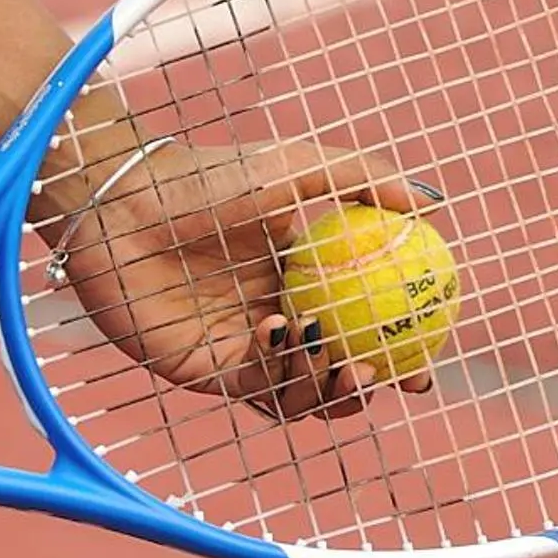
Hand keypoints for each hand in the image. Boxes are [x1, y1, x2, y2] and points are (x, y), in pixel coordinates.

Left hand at [53, 139, 435, 419]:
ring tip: (342, 360)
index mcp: (304, 278)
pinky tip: (281, 331)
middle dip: (367, 387)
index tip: (428, 358)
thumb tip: (432, 203)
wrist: (125, 202)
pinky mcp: (204, 369)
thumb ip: (365, 179)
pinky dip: (278, 370)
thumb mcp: (298, 165)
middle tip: (389, 375)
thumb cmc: (207, 176)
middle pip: (334, 371)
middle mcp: (278, 317)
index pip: (362, 324)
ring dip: (326, 386)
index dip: (398, 349)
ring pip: (300, 392)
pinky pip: (255, 388)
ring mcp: (242, 348)